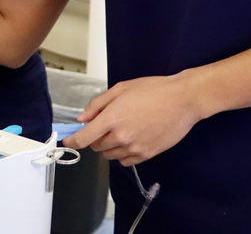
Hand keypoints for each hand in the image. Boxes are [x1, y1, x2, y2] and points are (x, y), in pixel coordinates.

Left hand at [63, 73, 203, 165]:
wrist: (183, 100)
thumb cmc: (153, 90)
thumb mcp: (121, 89)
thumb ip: (98, 105)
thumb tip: (82, 119)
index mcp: (112, 118)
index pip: (84, 138)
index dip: (72, 141)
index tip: (67, 141)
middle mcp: (122, 136)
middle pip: (96, 147)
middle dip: (94, 138)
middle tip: (103, 125)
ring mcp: (135, 147)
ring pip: (110, 155)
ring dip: (108, 146)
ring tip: (120, 130)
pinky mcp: (147, 155)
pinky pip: (125, 161)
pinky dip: (122, 154)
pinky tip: (129, 140)